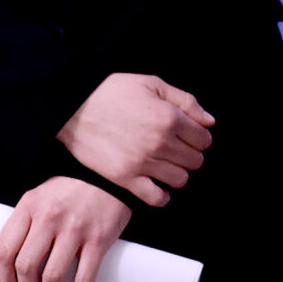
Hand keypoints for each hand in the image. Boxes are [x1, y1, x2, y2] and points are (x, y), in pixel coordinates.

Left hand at [0, 177, 130, 281]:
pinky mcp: (99, 239)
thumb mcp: (42, 194)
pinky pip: (84, 276)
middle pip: (26, 267)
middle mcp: (50, 217)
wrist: (111, 172)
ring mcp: (76, 229)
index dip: (4, 277)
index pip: (5, 249)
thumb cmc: (74, 185)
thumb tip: (15, 261)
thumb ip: (27, 222)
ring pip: (52, 276)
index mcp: (31, 205)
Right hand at [58, 73, 212, 207]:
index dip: (200, 137)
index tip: (191, 136)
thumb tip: (209, 121)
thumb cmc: (112, 92)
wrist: (73, 107)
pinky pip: (155, 198)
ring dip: (178, 173)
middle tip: (178, 149)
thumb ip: (186, 101)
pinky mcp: (125, 178)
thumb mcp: (152, 83)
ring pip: (180, 179)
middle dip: (191, 154)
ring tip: (167, 164)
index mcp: (169, 118)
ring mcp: (142, 163)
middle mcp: (160, 143)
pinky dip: (162, 195)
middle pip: (194, 161)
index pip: (204, 139)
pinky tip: (158, 185)